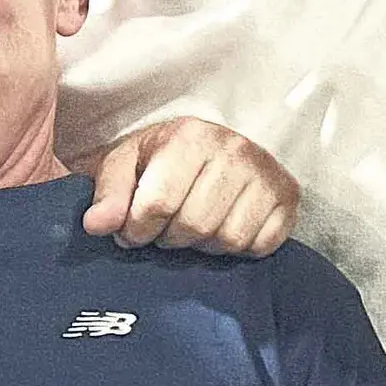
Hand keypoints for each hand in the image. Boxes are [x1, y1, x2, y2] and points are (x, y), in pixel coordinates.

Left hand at [83, 117, 298, 255]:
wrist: (210, 150)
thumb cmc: (161, 161)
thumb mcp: (125, 165)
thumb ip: (108, 193)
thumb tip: (97, 225)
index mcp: (189, 136)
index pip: (158, 204)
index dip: (138, 230)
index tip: (133, 231)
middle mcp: (234, 149)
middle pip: (195, 225)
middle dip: (171, 239)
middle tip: (165, 231)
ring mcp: (266, 172)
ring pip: (228, 239)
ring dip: (203, 246)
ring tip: (192, 228)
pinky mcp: (288, 196)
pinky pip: (261, 245)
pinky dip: (238, 249)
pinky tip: (222, 229)